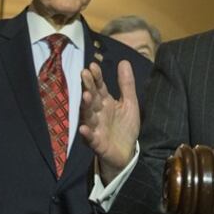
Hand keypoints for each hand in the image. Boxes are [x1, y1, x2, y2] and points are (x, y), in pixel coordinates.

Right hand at [79, 60, 140, 181]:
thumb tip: (124, 61)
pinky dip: (87, 133)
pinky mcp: (96, 143)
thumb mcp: (129, 103)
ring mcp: (95, 127)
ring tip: (86, 95)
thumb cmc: (125, 126)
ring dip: (86, 106)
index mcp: (105, 102)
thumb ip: (126, 84)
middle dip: (88, 86)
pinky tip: (84, 128)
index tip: (93, 66)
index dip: (96, 77)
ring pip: (89, 115)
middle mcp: (97, 112)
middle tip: (84, 74)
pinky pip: (90, 137)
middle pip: (92, 98)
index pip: (99, 87)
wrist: (127, 152)